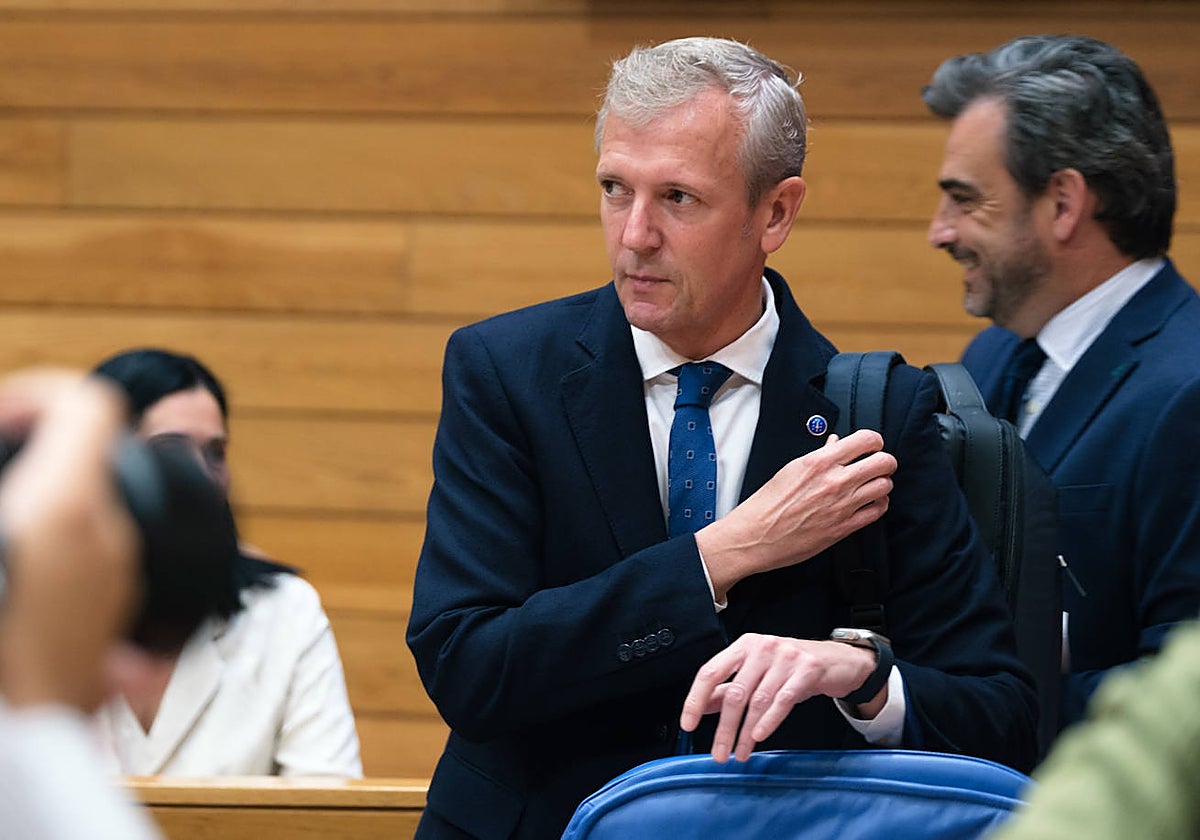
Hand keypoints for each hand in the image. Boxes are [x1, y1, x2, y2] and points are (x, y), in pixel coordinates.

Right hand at [0, 371, 139, 711]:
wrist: (19, 745)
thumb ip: (13, 490)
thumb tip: (16, 495)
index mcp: (68, 509)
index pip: (88, 404)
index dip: (35, 393)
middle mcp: (108, 539)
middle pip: (89, 454)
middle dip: (33, 446)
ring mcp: (117, 581)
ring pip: (88, 506)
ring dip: (42, 498)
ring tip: (4, 521)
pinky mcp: (110, 619)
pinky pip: (87, 554)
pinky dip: (51, 542)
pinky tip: (14, 569)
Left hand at [679, 633, 883, 762]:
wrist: (836, 660)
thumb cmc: (792, 667)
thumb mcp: (756, 672)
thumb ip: (729, 687)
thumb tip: (703, 705)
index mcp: (743, 646)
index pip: (710, 672)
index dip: (696, 700)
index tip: (689, 724)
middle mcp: (761, 647)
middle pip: (735, 693)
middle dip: (724, 728)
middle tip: (719, 752)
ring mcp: (785, 657)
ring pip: (758, 701)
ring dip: (745, 733)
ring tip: (740, 753)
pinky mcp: (807, 669)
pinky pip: (783, 700)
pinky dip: (769, 721)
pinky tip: (759, 737)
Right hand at [698, 430, 896, 598]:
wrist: (757, 535)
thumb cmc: (768, 504)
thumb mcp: (791, 469)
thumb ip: (819, 455)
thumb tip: (835, 443)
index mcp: (820, 462)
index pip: (865, 440)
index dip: (875, 441)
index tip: (873, 445)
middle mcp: (835, 481)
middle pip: (883, 462)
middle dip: (885, 461)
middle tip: (880, 464)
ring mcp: (842, 505)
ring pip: (885, 486)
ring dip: (883, 483)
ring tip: (874, 484)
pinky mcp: (844, 527)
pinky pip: (877, 511)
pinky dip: (879, 504)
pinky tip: (871, 502)